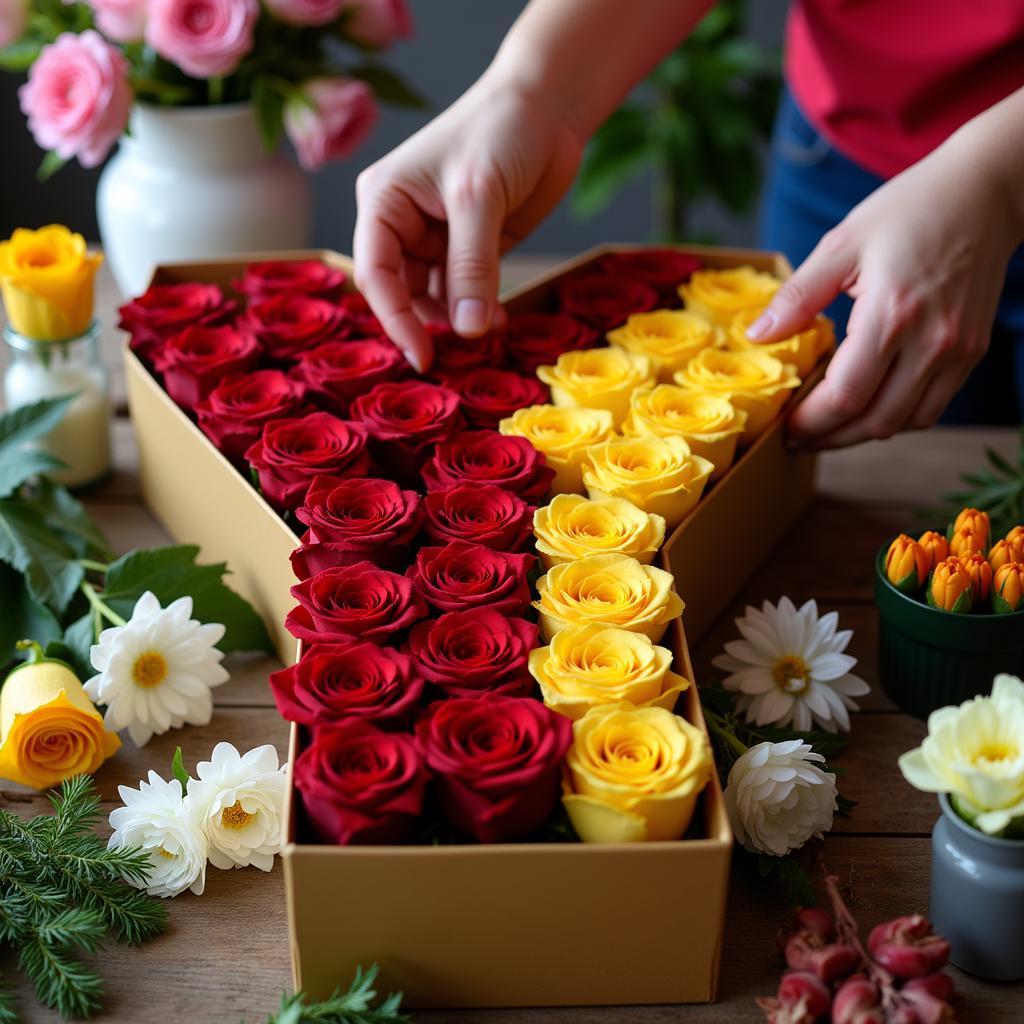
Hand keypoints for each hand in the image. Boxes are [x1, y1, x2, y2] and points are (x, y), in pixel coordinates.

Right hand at [353, 72, 583, 371]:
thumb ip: (472, 266)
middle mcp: (402, 224)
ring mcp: (436, 239)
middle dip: (428, 324)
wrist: (549, 106)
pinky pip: (466, 293)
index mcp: (384, 202)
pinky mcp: (471, 249)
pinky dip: (479, 311)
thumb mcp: (480, 196)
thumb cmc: (501, 130)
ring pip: (435, 299)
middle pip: (402, 293)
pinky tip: (500, 321)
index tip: (422, 358)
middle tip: (460, 356)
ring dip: (459, 321)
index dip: (396, 320)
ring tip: (489, 331)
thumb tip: (466, 331)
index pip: (376, 274)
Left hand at [747, 140, 1020, 448]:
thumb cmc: (910, 210)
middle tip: (797, 437)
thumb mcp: (842, 244)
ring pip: (907, 422)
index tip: (784, 427)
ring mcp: (958, 351)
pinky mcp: (972, 352)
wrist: (985, 193)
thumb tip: (757, 336)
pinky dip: (897, 417)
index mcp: (892, 313)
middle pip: (876, 420)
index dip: (810, 420)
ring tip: (827, 428)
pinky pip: (932, 406)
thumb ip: (798, 296)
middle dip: (830, 437)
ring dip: (862, 433)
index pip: (846, 395)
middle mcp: (932, 341)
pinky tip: (867, 406)